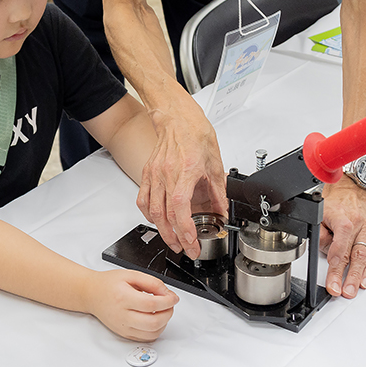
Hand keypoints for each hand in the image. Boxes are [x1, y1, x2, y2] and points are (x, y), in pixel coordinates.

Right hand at [87, 270, 177, 341]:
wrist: (92, 294)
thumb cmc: (109, 284)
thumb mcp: (131, 275)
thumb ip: (151, 282)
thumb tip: (166, 293)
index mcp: (123, 297)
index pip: (152, 304)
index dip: (168, 301)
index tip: (173, 297)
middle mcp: (122, 315)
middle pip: (154, 322)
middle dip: (168, 313)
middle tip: (170, 304)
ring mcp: (123, 327)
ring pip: (152, 333)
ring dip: (164, 323)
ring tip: (162, 311)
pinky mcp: (124, 333)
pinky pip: (145, 338)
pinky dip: (155, 330)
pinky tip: (155, 319)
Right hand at [137, 99, 227, 258]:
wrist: (177, 118)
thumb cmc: (195, 134)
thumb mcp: (215, 163)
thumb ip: (218, 191)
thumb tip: (222, 211)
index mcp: (186, 170)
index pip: (180, 207)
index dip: (185, 229)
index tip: (192, 242)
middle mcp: (167, 173)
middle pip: (165, 215)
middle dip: (175, 238)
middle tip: (186, 249)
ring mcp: (154, 174)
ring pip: (152, 211)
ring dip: (162, 231)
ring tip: (173, 241)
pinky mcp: (147, 174)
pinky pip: (143, 200)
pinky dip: (149, 216)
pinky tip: (158, 222)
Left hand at [319, 177, 365, 298]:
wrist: (353, 192)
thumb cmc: (336, 204)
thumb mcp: (320, 214)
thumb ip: (321, 235)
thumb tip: (326, 253)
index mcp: (344, 220)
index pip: (339, 249)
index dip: (335, 269)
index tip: (332, 283)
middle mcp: (359, 226)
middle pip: (354, 255)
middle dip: (349, 276)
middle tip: (344, 291)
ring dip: (360, 276)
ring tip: (355, 289)